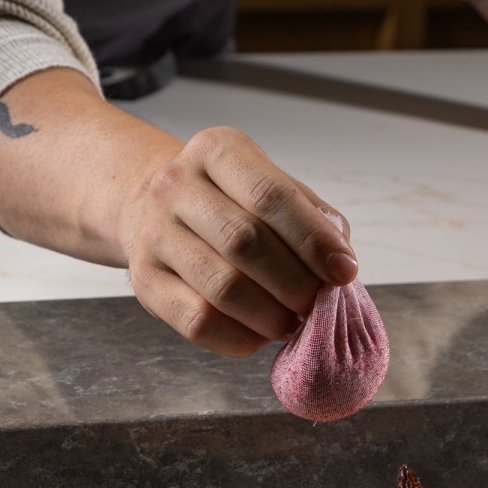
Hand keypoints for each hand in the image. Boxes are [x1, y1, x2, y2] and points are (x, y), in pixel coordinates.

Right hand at [112, 126, 358, 356]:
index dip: (313, 238)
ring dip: (270, 315)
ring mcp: (153, 233)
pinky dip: (238, 337)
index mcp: (216, 150)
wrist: (150, 205)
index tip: (344, 271)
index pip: (270, 195)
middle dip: (294, 282)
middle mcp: (176, 185)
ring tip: (294, 324)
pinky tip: (259, 336)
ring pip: (221, 287)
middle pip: (245, 242)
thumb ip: (312, 217)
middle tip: (318, 304)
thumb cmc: (230, 199)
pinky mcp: (143, 280)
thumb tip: (339, 266)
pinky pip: (195, 320)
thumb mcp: (269, 183)